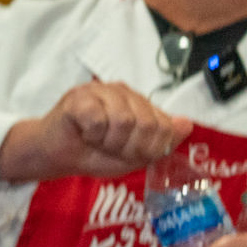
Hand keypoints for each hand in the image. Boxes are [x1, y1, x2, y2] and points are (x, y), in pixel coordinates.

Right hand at [0, 82, 191, 183]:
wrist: (58, 157)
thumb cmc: (96, 153)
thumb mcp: (137, 155)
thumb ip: (163, 141)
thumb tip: (188, 124)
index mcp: (140, 103)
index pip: (164, 126)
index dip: (148, 149)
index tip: (130, 152)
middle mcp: (123, 91)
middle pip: (146, 124)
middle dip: (129, 148)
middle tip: (110, 147)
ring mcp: (100, 90)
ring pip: (123, 122)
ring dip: (109, 143)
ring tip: (96, 140)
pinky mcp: (78, 96)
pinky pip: (98, 121)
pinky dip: (91, 135)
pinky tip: (83, 133)